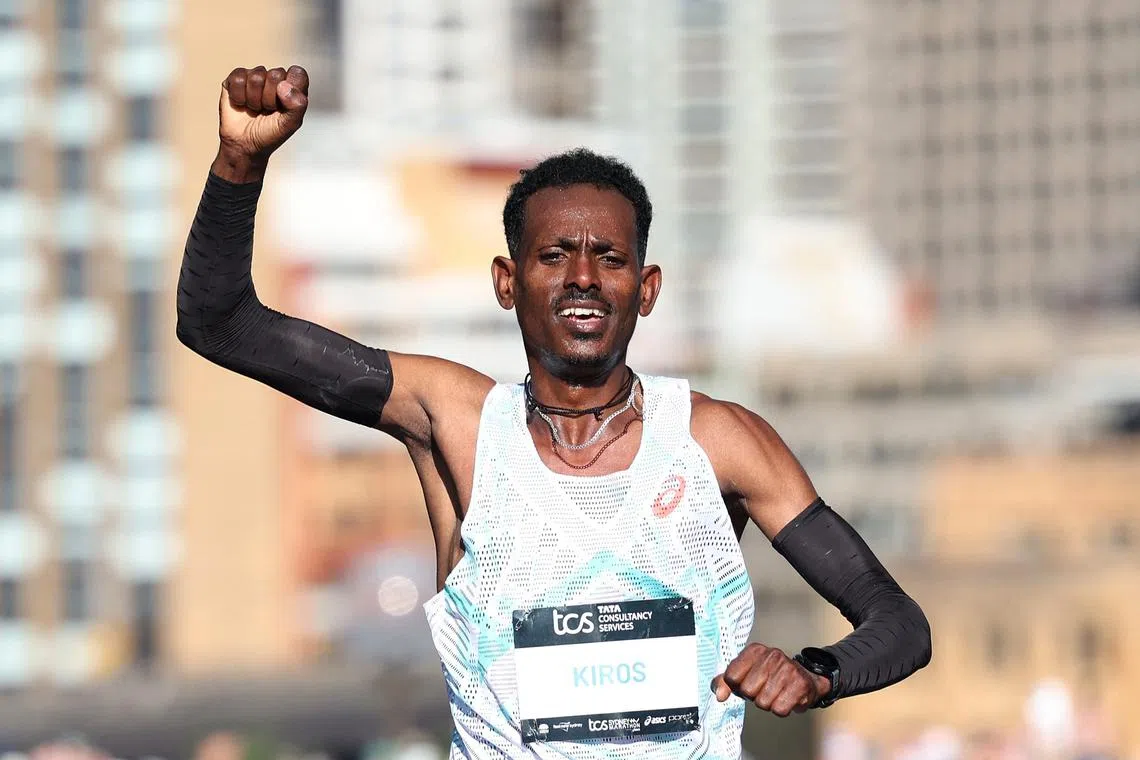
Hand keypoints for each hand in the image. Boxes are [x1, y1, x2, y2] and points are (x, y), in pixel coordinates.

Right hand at [213, 65, 308, 180]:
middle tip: (267, 110)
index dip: (291, 88)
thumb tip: (283, 85)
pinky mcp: (235, 79)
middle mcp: (274, 80)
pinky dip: (239, 96)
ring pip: (257, 76)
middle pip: (276, 74)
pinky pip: (238, 78)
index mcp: (292, 88)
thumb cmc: (270, 134)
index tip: (284, 105)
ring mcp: (255, 78)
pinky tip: (241, 104)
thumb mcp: (290, 124)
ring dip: (254, 99)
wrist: (244, 145)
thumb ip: (297, 105)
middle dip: (270, 98)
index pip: (298, 73)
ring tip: (255, 109)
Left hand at [711, 643, 829, 716]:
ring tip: (775, 693)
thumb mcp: (745, 672)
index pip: (731, 676)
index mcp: (755, 650)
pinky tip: (786, 698)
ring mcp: (787, 669)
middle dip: (754, 696)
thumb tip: (719, 695)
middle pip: (747, 691)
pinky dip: (781, 709)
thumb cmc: (771, 676)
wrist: (804, 678)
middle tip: (764, 688)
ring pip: (763, 702)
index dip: (737, 686)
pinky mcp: (800, 684)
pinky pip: (779, 709)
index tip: (746, 682)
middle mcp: (772, 655)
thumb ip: (726, 681)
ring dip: (768, 704)